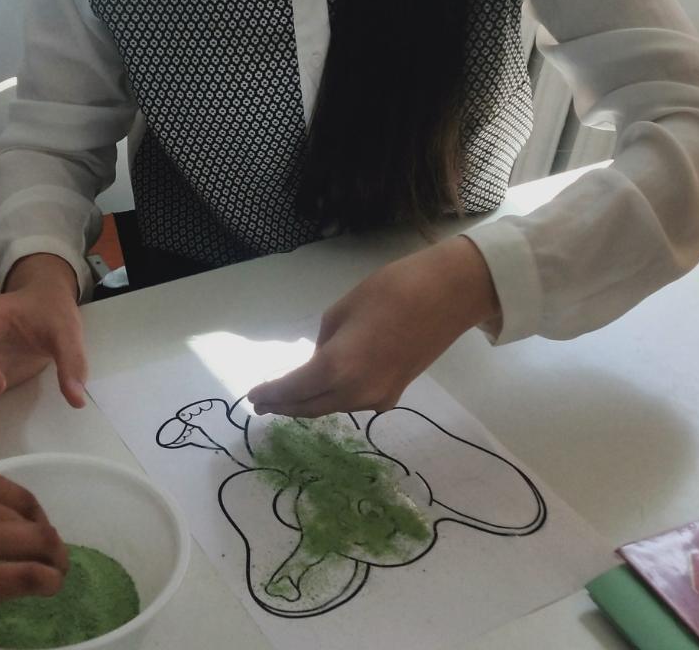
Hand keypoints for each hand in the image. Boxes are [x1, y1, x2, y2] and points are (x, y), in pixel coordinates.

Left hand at [248, 237, 499, 417]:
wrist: (448, 295)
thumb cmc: (391, 290)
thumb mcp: (343, 310)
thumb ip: (325, 342)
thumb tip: (321, 360)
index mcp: (337, 369)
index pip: (293, 390)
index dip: (270, 394)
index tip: (251, 397)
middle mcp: (356, 394)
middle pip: (311, 407)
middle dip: (284, 406)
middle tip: (261, 404)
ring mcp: (378, 398)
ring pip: (332, 407)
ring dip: (307, 404)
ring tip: (285, 398)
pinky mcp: (395, 393)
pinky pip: (353, 402)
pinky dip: (332, 399)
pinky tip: (322, 390)